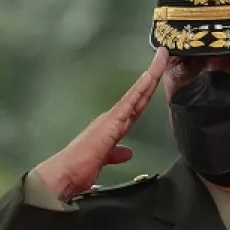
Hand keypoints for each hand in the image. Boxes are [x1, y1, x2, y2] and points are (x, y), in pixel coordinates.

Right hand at [33, 46, 170, 198]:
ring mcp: (112, 118)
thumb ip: (115, 154)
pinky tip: (149, 76)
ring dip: (151, 76)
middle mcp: (113, 118)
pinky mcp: (112, 122)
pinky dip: (140, 89)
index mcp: (112, 127)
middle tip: (164, 55)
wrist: (65, 174)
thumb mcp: (103, 161)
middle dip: (153, 75)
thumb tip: (127, 153)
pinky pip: (130, 102)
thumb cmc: (78, 169)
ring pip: (137, 94)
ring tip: (161, 57)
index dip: (148, 90)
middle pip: (139, 95)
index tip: (158, 73)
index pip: (136, 105)